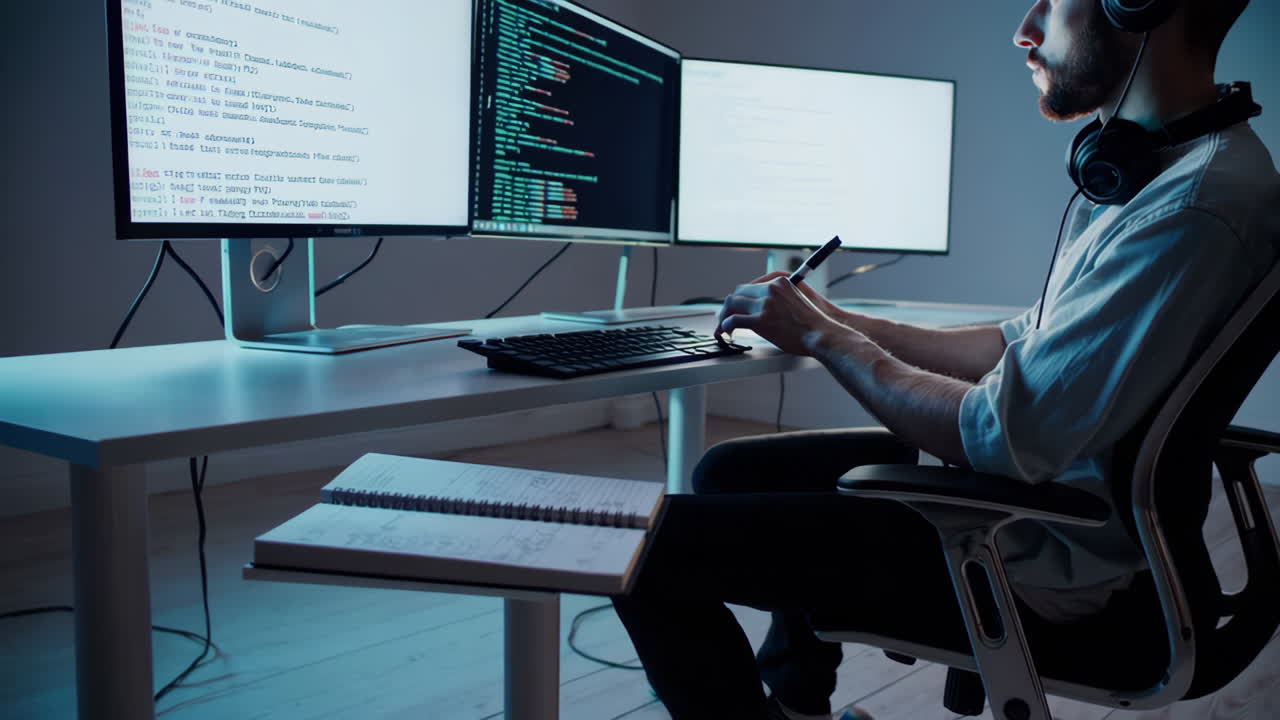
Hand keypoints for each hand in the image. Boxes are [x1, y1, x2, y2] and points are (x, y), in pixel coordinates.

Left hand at [716, 273, 840, 354]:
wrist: (822, 334)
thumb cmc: (813, 322)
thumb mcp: (797, 299)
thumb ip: (779, 298)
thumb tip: (762, 307)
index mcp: (779, 282)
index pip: (751, 286)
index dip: (740, 298)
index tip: (736, 307)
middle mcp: (771, 289)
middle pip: (739, 293)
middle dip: (729, 306)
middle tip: (725, 317)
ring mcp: (765, 304)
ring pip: (733, 304)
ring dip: (725, 315)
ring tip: (723, 326)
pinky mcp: (761, 320)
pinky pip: (734, 320)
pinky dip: (726, 326)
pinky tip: (727, 331)